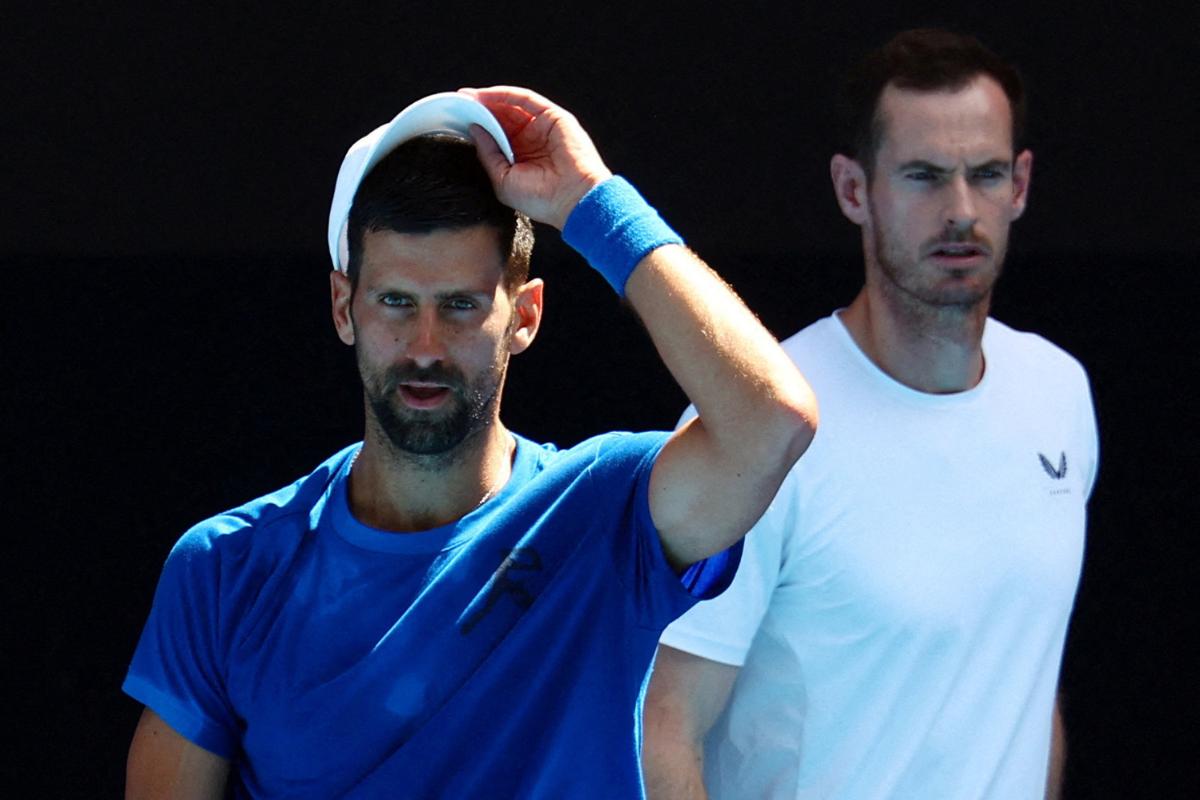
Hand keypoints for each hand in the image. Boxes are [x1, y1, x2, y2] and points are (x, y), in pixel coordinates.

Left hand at [458, 86, 612, 229]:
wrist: (573, 200)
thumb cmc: (541, 199)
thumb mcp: (502, 180)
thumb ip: (488, 154)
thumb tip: (473, 130)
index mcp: (521, 159)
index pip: (496, 136)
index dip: (477, 127)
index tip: (456, 120)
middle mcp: (531, 141)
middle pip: (501, 118)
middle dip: (479, 110)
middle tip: (457, 102)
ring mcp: (542, 128)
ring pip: (511, 106)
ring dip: (489, 100)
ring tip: (467, 97)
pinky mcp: (553, 117)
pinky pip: (525, 99)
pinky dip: (505, 95)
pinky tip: (486, 96)